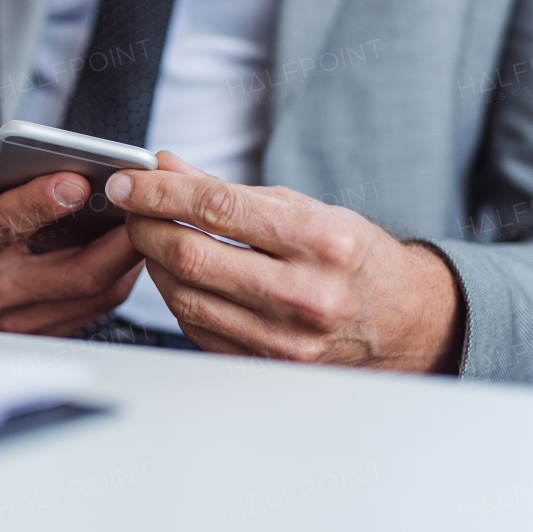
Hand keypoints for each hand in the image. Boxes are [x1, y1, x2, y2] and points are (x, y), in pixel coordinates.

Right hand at [0, 157, 143, 335]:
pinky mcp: (39, 332)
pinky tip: (127, 247)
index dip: (43, 202)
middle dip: (117, 240)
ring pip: (93, 295)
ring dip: (126, 259)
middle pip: (71, 273)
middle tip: (143, 206)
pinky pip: (93, 307)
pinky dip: (117, 277)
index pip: (6, 225)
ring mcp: (19, 320)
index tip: (77, 179)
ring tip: (146, 221)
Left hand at [106, 152, 462, 372]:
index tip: (128, 182)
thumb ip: (227, 188)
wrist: (404, 322)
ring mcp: (285, 338)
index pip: (218, 207)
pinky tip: (182, 275)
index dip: (160, 191)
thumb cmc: (353, 257)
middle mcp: (305, 293)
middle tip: (133, 209)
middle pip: (191, 256)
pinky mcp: (266, 365)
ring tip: (157, 238)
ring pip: (184, 296)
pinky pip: (196, 327)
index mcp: (321, 240)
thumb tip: (165, 166)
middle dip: (145, 227)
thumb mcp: (303, 207)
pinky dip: (177, 295)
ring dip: (154, 262)